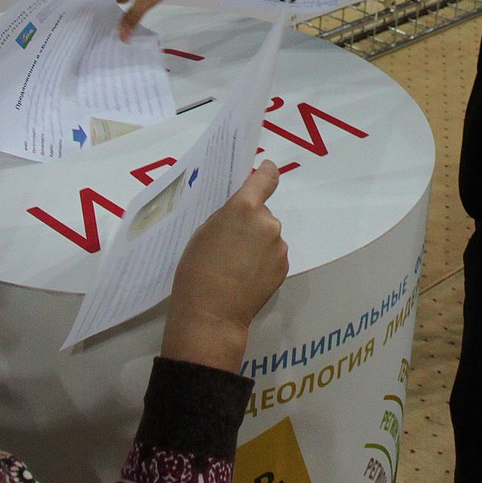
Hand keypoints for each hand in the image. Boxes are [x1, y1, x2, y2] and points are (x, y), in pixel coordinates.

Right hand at [161, 162, 288, 370]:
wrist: (212, 314)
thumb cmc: (197, 270)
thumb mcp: (204, 231)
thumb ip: (228, 216)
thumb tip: (243, 214)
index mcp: (244, 208)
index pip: (265, 179)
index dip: (267, 172)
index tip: (268, 168)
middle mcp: (267, 222)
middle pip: (262, 212)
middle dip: (250, 222)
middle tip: (230, 242)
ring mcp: (278, 245)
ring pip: (268, 235)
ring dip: (257, 242)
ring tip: (235, 264)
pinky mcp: (284, 265)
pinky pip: (273, 254)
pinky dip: (263, 260)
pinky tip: (246, 275)